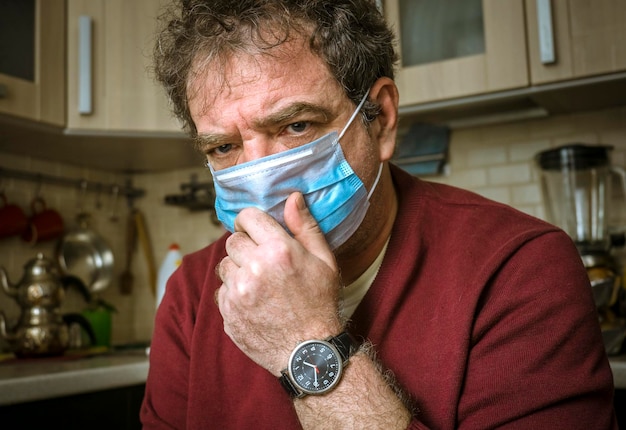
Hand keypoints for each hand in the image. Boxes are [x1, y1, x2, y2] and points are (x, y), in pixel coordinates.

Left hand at [216, 192, 342, 375]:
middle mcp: (254, 268)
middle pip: (233, 240)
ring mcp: (238, 293)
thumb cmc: (320, 303)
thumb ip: (305, 226)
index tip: (257, 230)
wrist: (309, 351)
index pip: (247, 217)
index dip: (252, 222)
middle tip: (263, 260)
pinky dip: (234, 293)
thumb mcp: (324, 260)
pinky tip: (254, 301)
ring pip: (224, 265)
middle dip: (246, 246)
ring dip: (238, 269)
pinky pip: (222, 291)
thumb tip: (292, 197)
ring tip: (258, 282)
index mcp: (278, 250)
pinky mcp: (228, 313)